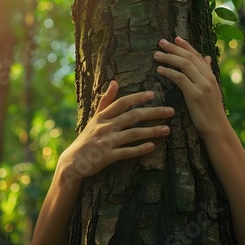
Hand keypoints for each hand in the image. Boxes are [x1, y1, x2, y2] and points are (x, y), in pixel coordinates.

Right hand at [57, 80, 173, 186]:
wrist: (74, 161)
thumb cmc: (87, 138)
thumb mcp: (94, 118)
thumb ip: (106, 101)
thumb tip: (114, 82)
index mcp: (102, 116)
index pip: (122, 103)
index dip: (138, 97)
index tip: (153, 94)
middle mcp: (105, 126)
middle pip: (132, 116)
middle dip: (153, 113)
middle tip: (171, 111)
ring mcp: (107, 141)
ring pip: (133, 134)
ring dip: (151, 131)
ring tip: (167, 130)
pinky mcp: (108, 156)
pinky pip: (126, 152)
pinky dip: (139, 149)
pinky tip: (152, 146)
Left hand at [154, 37, 225, 139]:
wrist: (217, 129)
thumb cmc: (211, 112)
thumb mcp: (212, 90)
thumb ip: (207, 73)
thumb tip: (206, 58)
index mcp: (211, 76)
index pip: (198, 55)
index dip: (186, 46)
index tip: (175, 38)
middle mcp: (208, 78)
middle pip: (189, 57)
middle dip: (174, 48)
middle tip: (161, 42)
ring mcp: (202, 85)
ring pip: (184, 64)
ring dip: (169, 58)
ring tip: (157, 55)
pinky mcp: (195, 94)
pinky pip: (180, 78)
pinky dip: (169, 72)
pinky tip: (160, 70)